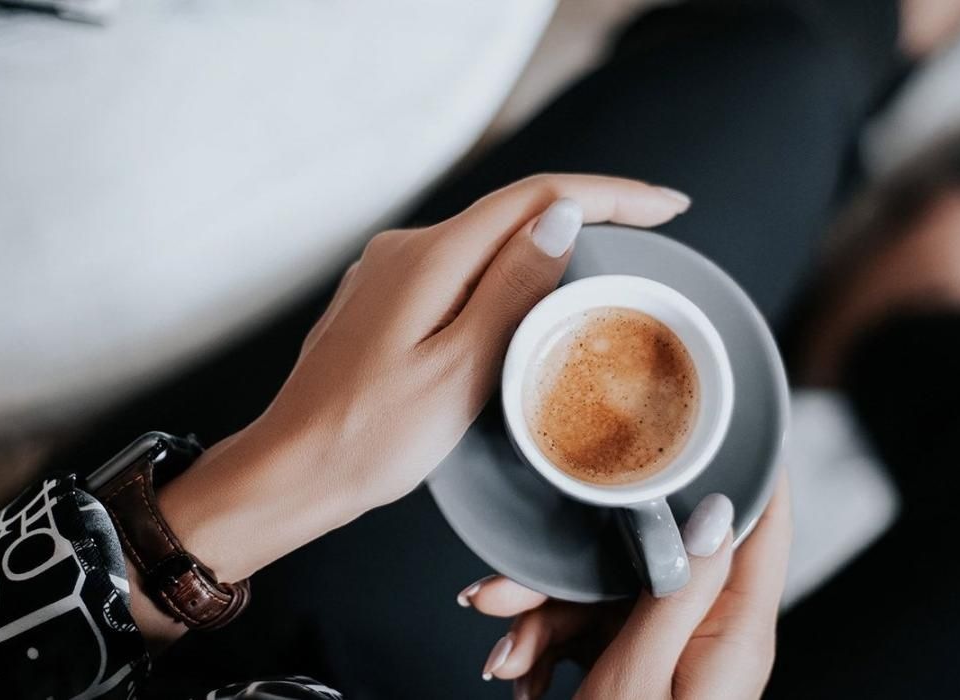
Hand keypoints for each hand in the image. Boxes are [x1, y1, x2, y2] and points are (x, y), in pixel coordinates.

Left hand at [131, 175, 691, 643]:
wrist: (291, 471)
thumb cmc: (370, 437)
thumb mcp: (461, 370)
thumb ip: (513, 289)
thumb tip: (562, 219)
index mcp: (430, 258)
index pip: (538, 198)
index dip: (611, 195)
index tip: (668, 207)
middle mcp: (406, 250)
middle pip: (514, 211)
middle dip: (590, 210)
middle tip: (656, 227)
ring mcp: (390, 274)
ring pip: (488, 240)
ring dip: (551, 240)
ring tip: (611, 256)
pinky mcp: (384, 302)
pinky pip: (462, 268)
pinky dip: (510, 270)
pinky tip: (534, 295)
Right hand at [463, 473, 793, 698]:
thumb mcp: (641, 678)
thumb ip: (675, 588)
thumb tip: (717, 509)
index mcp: (737, 635)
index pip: (762, 523)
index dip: (749, 458)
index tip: (727, 403)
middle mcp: (713, 638)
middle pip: (657, 557)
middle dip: (573, 572)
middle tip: (505, 592)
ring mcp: (676, 655)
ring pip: (610, 592)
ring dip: (545, 619)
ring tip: (502, 656)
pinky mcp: (642, 671)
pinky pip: (594, 631)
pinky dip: (548, 649)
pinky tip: (517, 677)